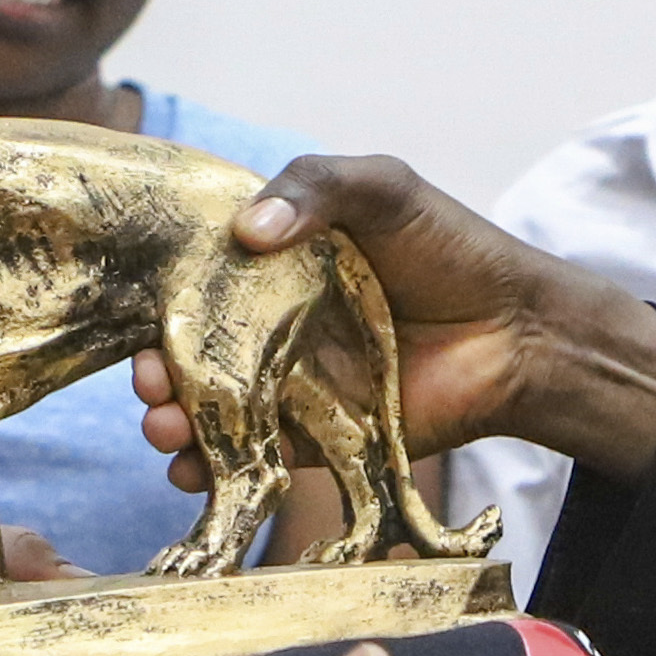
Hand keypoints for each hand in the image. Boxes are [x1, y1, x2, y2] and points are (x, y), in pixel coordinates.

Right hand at [125, 153, 655, 489]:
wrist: (517, 333)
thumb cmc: (451, 250)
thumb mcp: (382, 190)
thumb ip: (316, 187)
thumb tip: (246, 230)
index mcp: (274, 262)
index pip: (196, 277)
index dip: (159, 294)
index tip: (139, 309)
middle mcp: (270, 324)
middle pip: (188, 349)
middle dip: (155, 367)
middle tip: (149, 376)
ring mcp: (288, 385)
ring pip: (207, 407)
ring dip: (170, 419)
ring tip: (164, 423)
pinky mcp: (311, 441)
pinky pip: (247, 457)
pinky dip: (209, 468)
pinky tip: (192, 468)